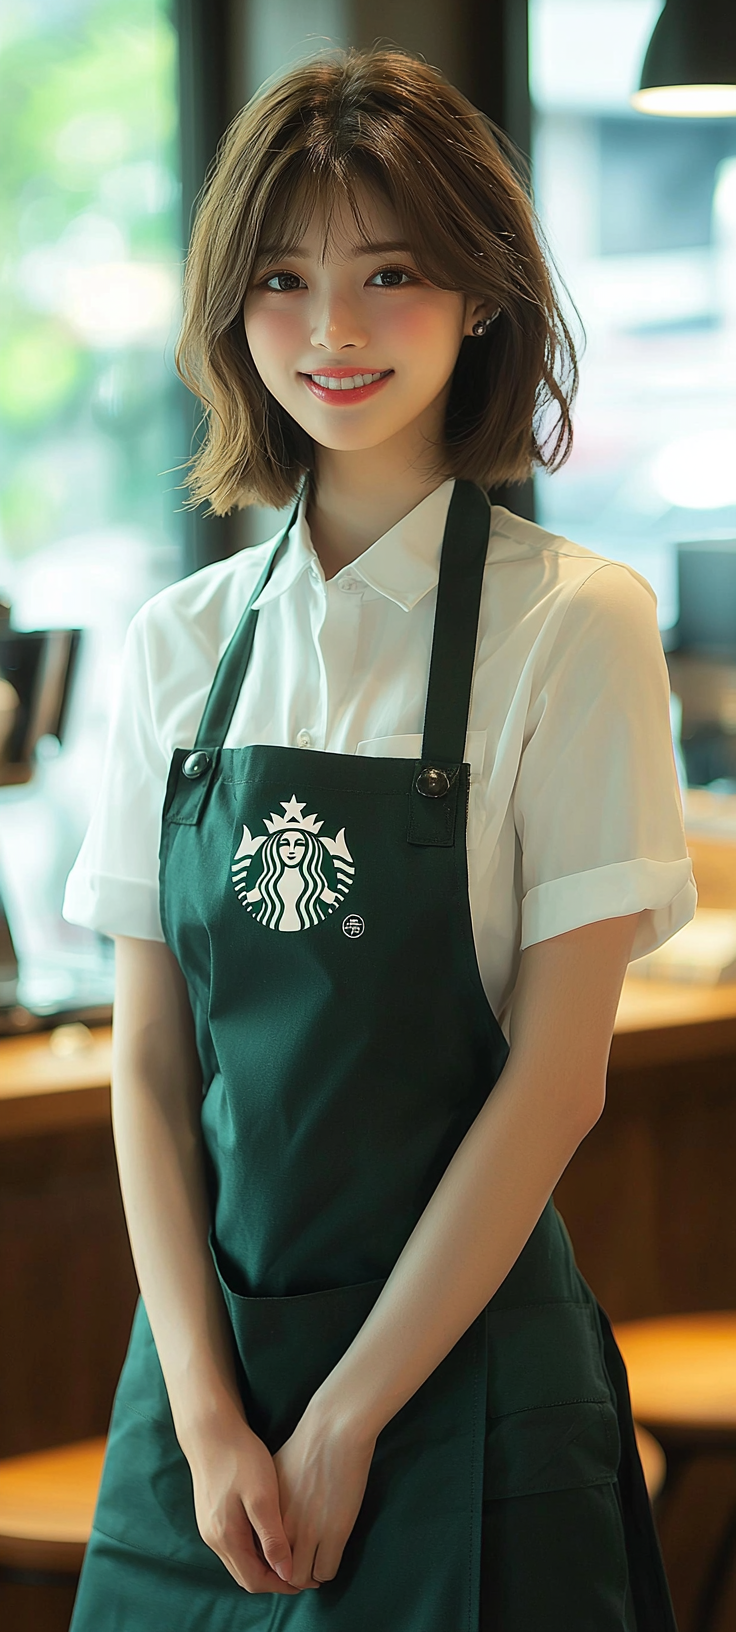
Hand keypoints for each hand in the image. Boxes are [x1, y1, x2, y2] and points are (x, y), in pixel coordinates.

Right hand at [185, 1404, 316, 1594]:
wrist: (211, 1429)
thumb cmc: (240, 1459)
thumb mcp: (262, 1497)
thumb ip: (272, 1538)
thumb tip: (286, 1574)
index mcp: (226, 1539)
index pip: (254, 1581)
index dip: (282, 1586)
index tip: (307, 1582)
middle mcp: (214, 1540)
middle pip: (246, 1575)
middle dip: (275, 1578)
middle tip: (304, 1572)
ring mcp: (210, 1528)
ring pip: (240, 1559)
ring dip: (265, 1563)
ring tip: (292, 1554)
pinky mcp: (211, 1515)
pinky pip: (235, 1543)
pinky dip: (255, 1548)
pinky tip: (272, 1533)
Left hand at [273, 1400, 375, 1588]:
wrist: (333, 1429)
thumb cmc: (303, 1445)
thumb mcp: (270, 1474)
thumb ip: (264, 1503)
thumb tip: (260, 1519)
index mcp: (265, 1515)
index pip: (257, 1558)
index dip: (268, 1566)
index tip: (279, 1564)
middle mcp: (283, 1528)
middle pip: (279, 1574)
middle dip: (287, 1577)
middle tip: (296, 1570)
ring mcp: (310, 1532)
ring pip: (302, 1578)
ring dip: (307, 1577)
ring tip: (313, 1566)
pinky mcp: (336, 1532)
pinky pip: (327, 1571)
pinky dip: (326, 1570)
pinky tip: (328, 1556)